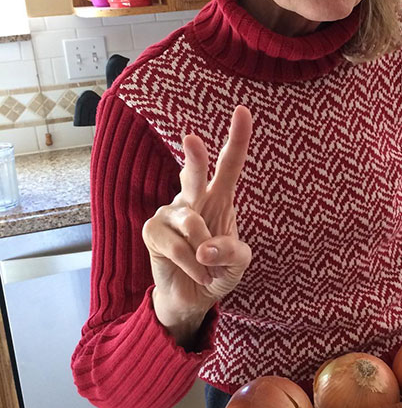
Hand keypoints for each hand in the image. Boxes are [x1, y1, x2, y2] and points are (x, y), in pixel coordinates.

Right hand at [142, 105, 252, 344]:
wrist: (192, 297)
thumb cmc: (217, 270)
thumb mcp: (238, 263)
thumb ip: (231, 252)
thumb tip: (205, 247)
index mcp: (220, 198)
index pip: (230, 165)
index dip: (237, 138)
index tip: (243, 111)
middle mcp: (194, 198)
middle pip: (194, 172)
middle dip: (194, 156)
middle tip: (191, 139)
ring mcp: (170, 212)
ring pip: (192, 223)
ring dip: (204, 254)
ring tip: (206, 268)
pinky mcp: (152, 230)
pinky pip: (177, 247)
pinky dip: (191, 265)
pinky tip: (195, 272)